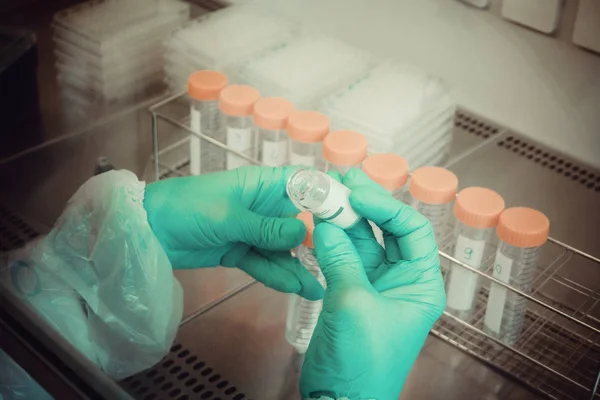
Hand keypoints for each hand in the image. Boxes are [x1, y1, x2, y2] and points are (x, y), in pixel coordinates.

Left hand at [143, 166, 323, 299]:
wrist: (149, 231)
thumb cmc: (187, 207)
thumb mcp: (228, 216)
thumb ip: (265, 227)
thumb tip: (303, 232)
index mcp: (261, 184)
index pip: (303, 185)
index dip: (326, 197)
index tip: (349, 217)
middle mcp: (263, 206)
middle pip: (299, 221)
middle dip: (318, 241)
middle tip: (340, 262)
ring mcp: (253, 230)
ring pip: (283, 248)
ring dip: (300, 266)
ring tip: (320, 286)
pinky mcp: (241, 251)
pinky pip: (265, 263)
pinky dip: (279, 275)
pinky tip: (297, 288)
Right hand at [300, 168, 445, 399]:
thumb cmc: (362, 362)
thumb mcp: (354, 303)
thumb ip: (340, 258)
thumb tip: (326, 223)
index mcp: (420, 283)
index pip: (412, 230)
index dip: (387, 206)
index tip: (358, 193)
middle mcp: (401, 280)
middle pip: (386, 231)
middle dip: (365, 204)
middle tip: (343, 177)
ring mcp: (374, 285)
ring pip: (361, 241)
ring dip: (344, 218)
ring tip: (327, 191)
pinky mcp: (350, 292)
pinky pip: (343, 256)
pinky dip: (330, 239)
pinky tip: (319, 221)